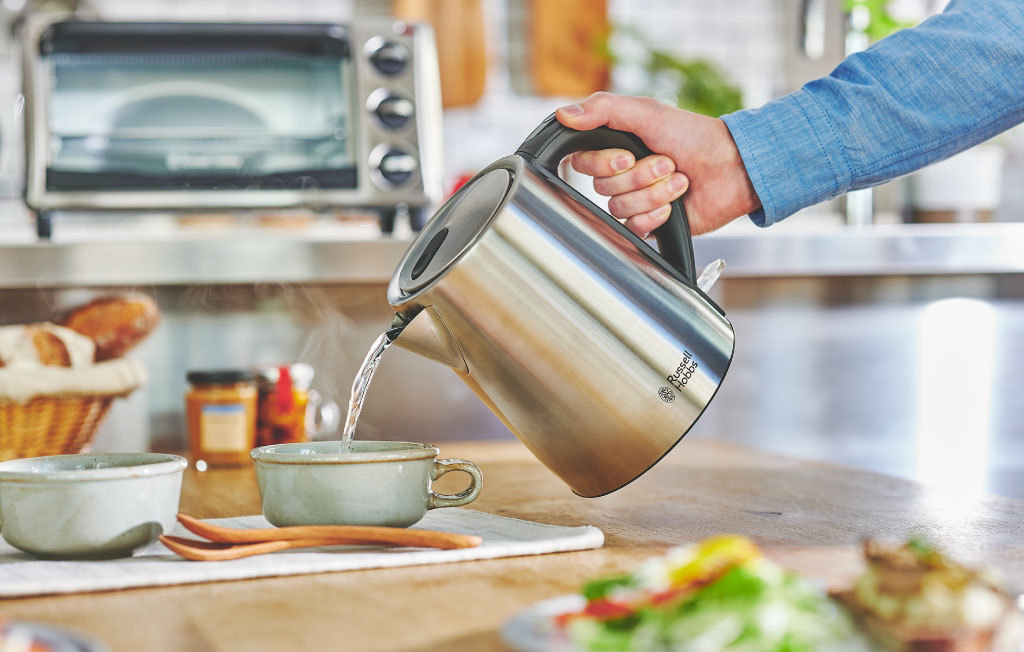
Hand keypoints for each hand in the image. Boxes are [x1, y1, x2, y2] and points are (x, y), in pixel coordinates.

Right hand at [555, 92, 760, 235]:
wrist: (731, 168)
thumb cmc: (694, 136)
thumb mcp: (647, 112)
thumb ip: (603, 109)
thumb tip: (563, 115)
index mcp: (616, 147)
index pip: (583, 162)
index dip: (603, 162)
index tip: (628, 155)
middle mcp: (622, 174)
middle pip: (602, 187)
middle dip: (639, 176)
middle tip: (666, 163)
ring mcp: (636, 200)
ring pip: (619, 208)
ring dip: (653, 193)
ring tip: (678, 181)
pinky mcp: (650, 224)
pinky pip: (634, 228)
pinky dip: (657, 215)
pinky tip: (675, 205)